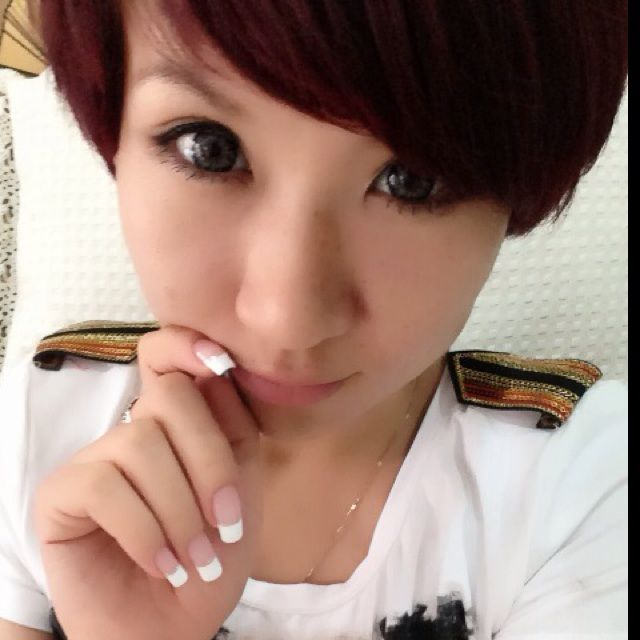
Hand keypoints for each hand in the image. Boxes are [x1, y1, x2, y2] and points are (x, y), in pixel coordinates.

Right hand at [33, 325, 262, 639]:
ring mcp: (94, 459)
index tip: (222, 362)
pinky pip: (105, 484)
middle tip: (227, 522)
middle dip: (208, 460)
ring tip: (194, 555)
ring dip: (180, 507)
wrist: (177, 627)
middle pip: (167, 396)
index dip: (187, 345)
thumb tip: (219, 367)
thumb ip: (231, 427)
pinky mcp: (60, 493)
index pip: (164, 355)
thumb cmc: (213, 555)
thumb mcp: (241, 486)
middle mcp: (131, 430)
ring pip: (140, 442)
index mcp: (176, 423)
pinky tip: (161, 562)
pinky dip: (145, 529)